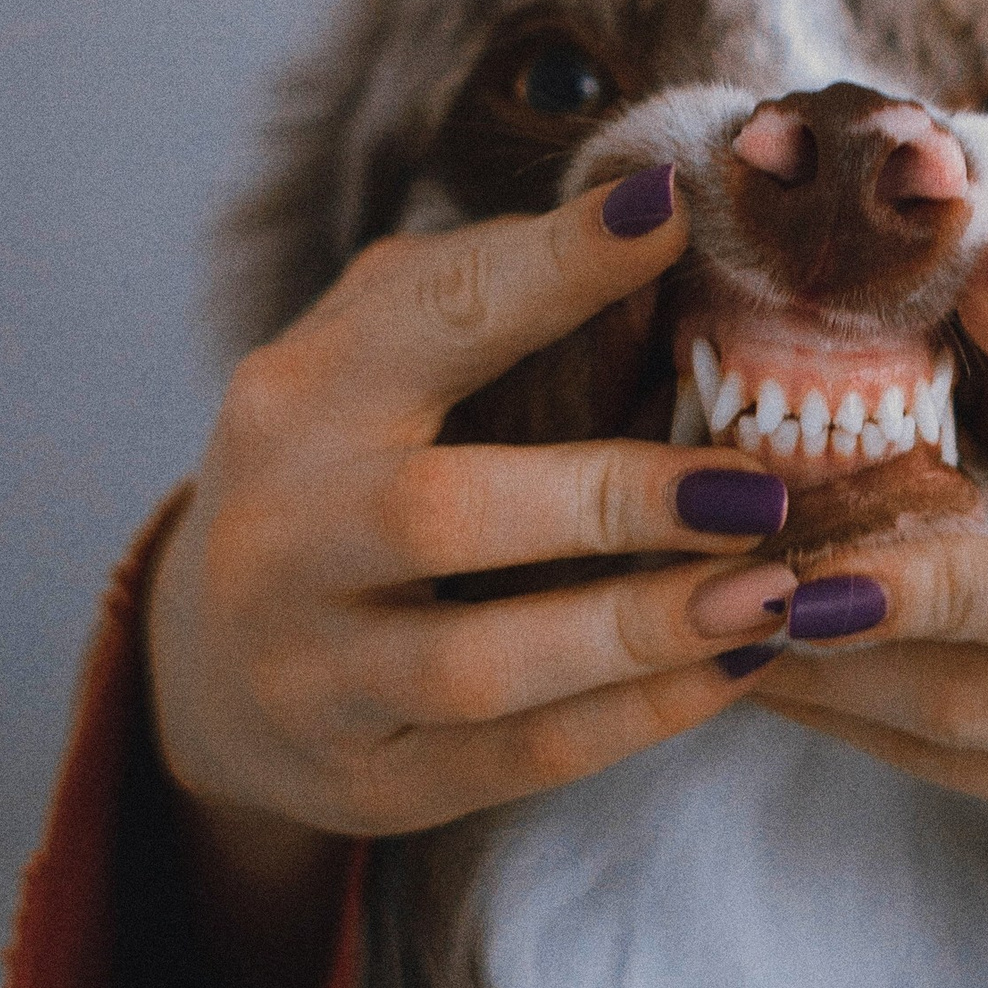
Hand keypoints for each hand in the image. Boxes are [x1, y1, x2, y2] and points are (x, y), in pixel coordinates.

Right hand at [143, 171, 795, 987]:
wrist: (213, 665)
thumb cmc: (350, 466)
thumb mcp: (382, 360)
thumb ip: (492, 292)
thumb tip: (662, 209)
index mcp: (303, 394)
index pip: (433, 314)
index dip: (552, 266)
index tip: (674, 215)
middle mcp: (285, 531)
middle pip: (440, 516)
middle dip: (611, 499)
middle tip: (756, 486)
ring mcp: (312, 670)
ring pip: (483, 665)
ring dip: (642, 631)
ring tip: (775, 593)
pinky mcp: (365, 778)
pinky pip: (516, 758)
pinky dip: (638, 715)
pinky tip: (736, 667)